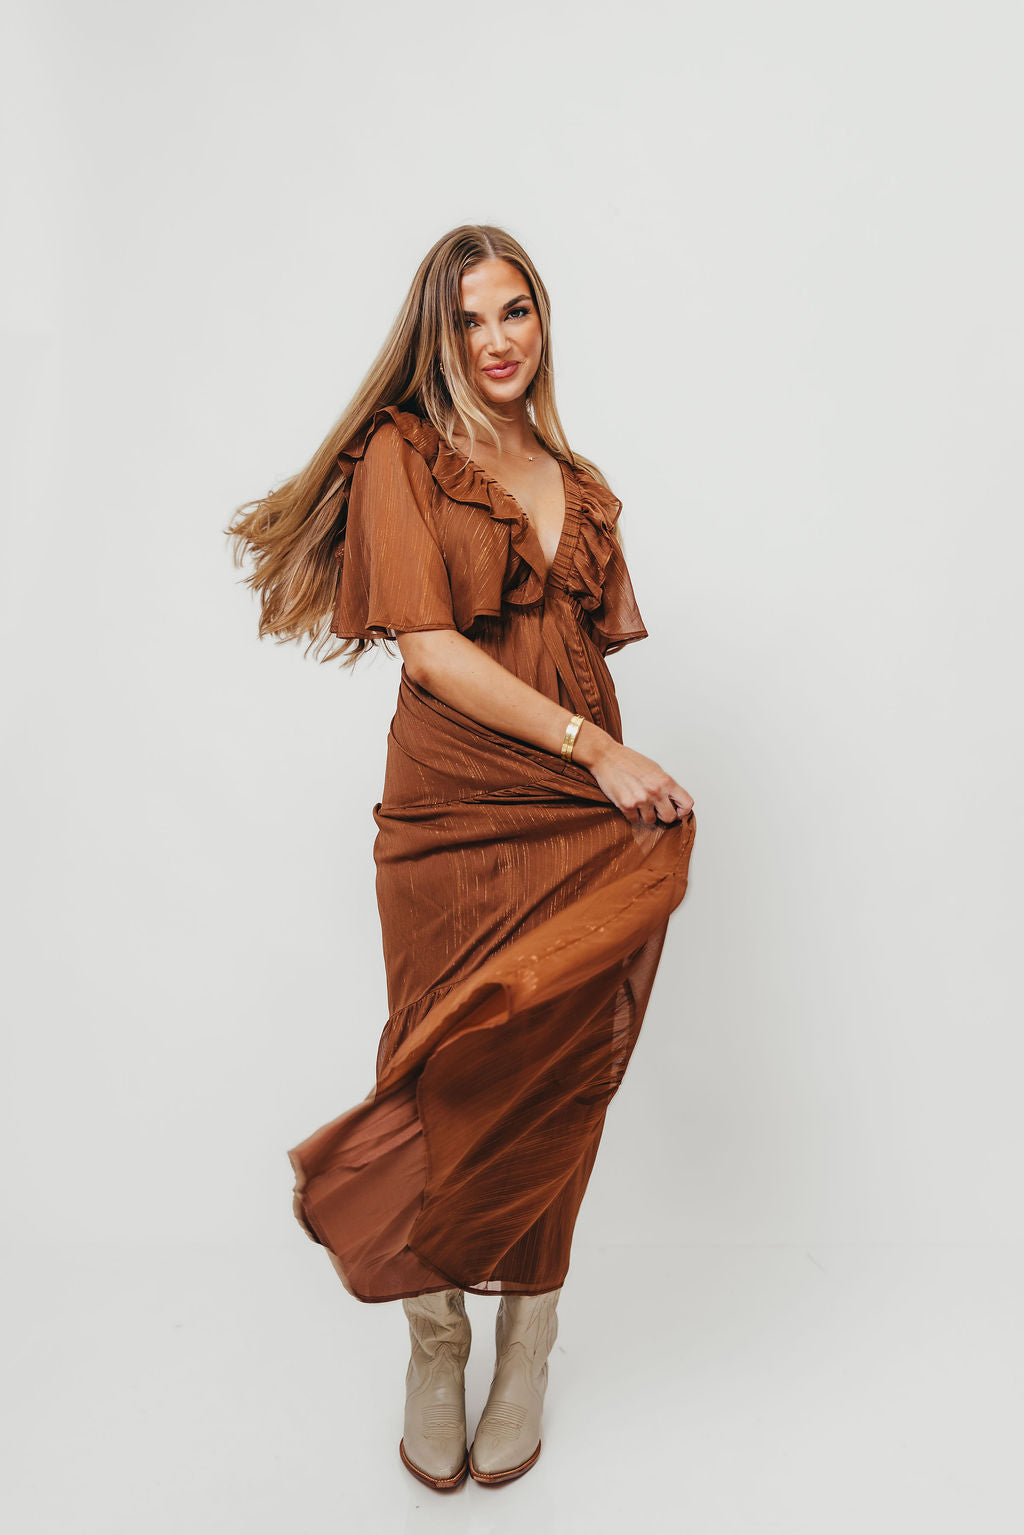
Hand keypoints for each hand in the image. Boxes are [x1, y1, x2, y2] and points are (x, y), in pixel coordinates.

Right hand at [576, 727, 693, 826]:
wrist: (606, 756)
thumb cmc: (628, 760)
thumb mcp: (654, 768)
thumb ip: (665, 785)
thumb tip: (673, 800)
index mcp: (666, 781)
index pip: (687, 804)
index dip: (682, 811)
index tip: (677, 812)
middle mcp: (656, 791)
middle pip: (669, 817)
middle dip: (662, 816)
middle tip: (655, 810)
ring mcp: (641, 799)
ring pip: (651, 821)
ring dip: (645, 815)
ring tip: (639, 803)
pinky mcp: (626, 805)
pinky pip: (634, 820)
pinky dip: (631, 815)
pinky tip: (628, 803)